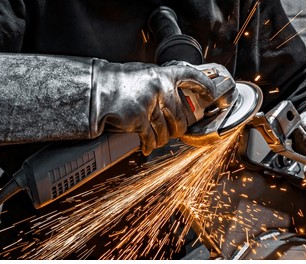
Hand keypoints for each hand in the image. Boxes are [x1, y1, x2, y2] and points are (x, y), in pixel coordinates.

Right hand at [92, 60, 229, 154]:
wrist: (95, 90)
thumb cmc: (115, 82)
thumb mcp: (141, 75)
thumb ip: (158, 83)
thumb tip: (171, 96)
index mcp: (161, 74)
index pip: (191, 76)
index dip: (204, 85)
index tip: (210, 94)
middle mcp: (159, 88)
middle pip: (180, 115)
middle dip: (179, 128)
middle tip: (176, 131)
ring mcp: (150, 104)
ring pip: (166, 130)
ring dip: (163, 139)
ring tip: (157, 139)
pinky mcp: (139, 119)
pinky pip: (151, 138)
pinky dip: (150, 145)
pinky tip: (147, 146)